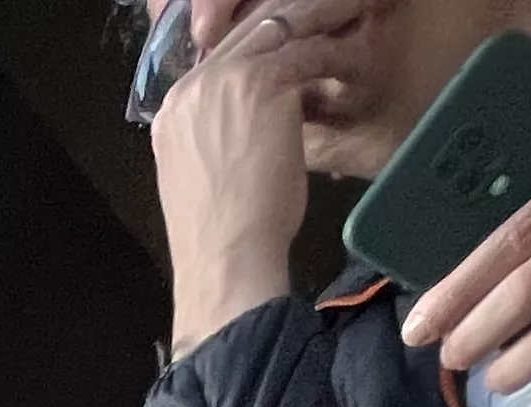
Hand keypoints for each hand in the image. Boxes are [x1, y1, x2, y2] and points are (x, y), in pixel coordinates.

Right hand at [152, 0, 368, 354]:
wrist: (224, 259)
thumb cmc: (226, 235)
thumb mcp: (213, 174)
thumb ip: (223, 135)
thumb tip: (253, 123)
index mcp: (173, 108)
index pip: (223, 53)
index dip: (263, 43)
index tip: (297, 41)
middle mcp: (190, 86)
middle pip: (247, 29)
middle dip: (294, 19)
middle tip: (334, 15)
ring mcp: (220, 80)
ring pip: (277, 26)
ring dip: (319, 19)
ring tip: (353, 15)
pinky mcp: (257, 84)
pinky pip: (306, 50)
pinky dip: (335, 51)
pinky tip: (356, 57)